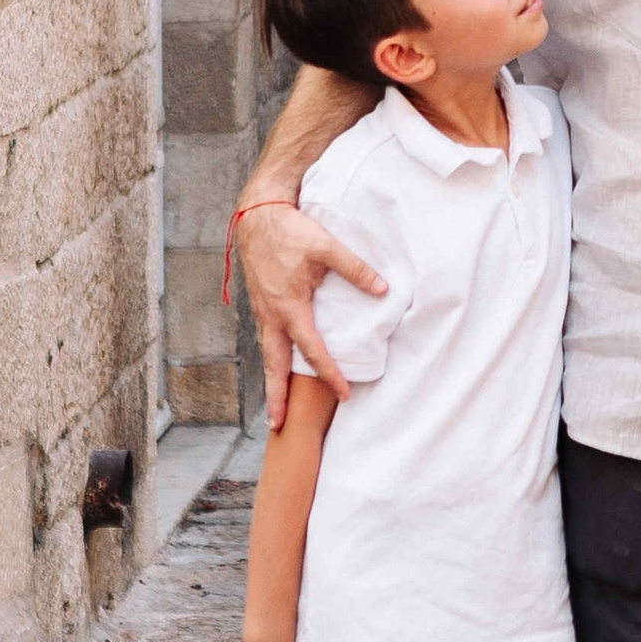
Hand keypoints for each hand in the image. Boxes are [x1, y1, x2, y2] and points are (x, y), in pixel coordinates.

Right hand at [237, 201, 384, 426]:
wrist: (258, 215)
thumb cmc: (292, 231)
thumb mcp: (327, 247)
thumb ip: (355, 269)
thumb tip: (382, 290)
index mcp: (290, 307)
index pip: (312, 350)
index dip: (329, 373)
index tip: (343, 394)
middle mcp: (272, 315)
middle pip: (274, 365)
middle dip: (276, 397)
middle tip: (277, 426)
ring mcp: (262, 311)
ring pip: (267, 354)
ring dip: (271, 381)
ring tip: (275, 406)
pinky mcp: (260, 304)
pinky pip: (266, 339)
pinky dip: (271, 358)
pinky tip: (278, 365)